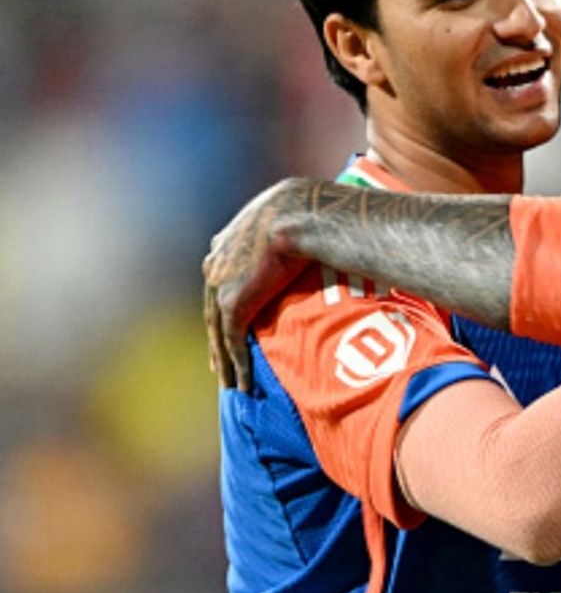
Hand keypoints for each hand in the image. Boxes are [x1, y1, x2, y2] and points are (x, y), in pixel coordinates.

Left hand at [203, 178, 314, 389]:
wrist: (298, 213)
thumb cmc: (305, 209)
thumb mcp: (289, 217)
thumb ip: (289, 231)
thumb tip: (316, 231)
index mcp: (226, 241)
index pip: (220, 279)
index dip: (223, 303)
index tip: (227, 321)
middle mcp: (216, 263)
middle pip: (212, 309)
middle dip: (216, 338)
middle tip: (220, 363)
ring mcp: (221, 284)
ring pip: (217, 331)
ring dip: (224, 360)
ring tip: (230, 382)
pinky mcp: (233, 303)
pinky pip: (231, 341)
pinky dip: (237, 364)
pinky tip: (242, 383)